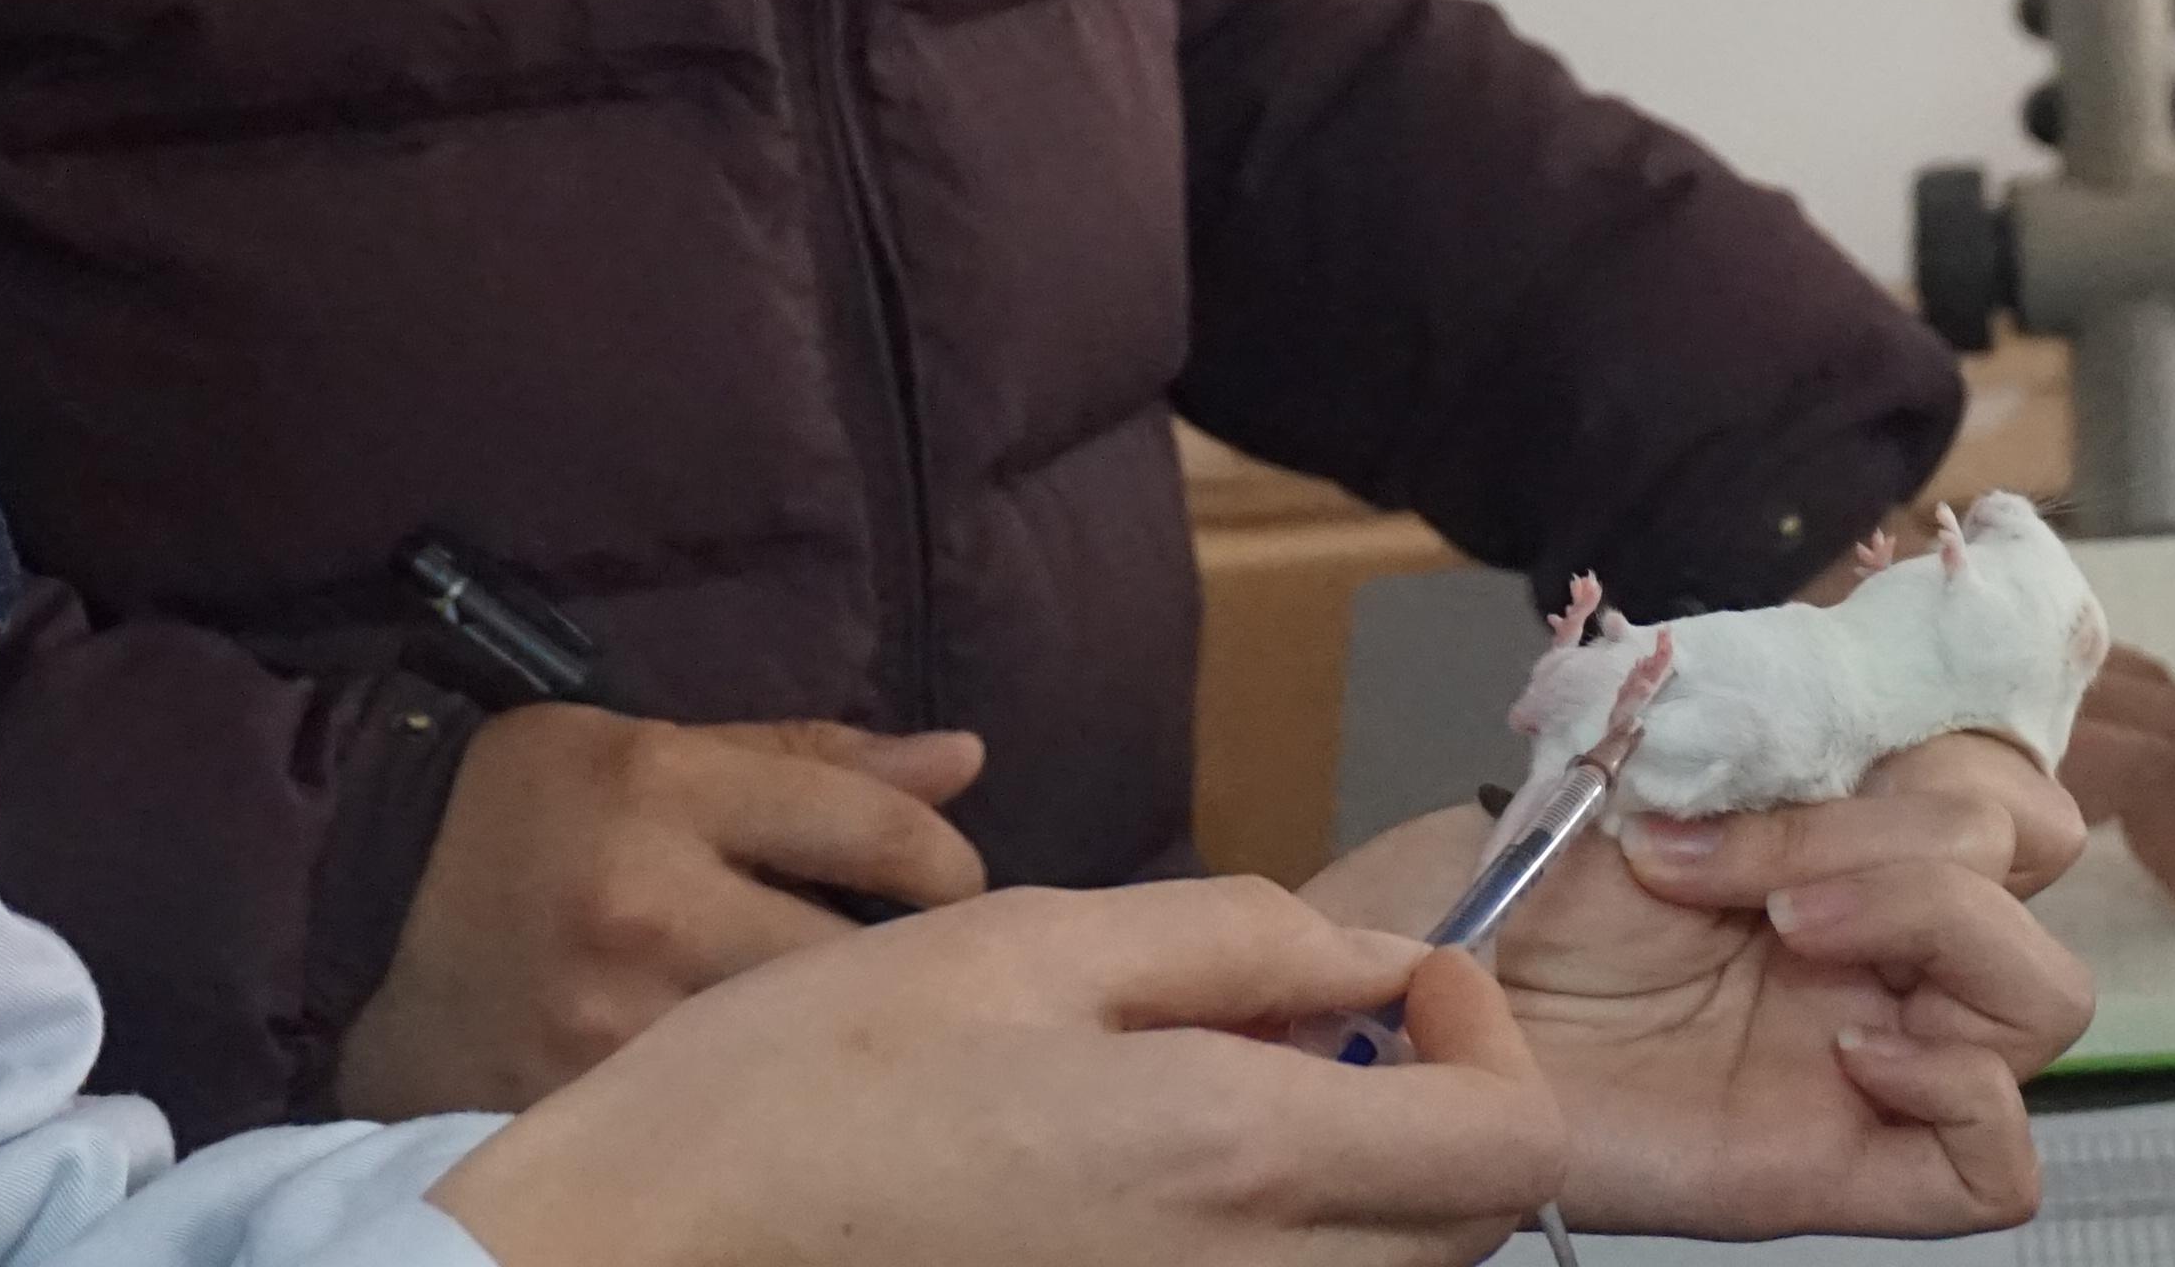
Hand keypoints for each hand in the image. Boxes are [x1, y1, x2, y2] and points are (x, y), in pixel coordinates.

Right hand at [334, 705, 988, 1115]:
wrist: (347, 898)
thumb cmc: (524, 806)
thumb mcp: (656, 747)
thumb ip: (814, 761)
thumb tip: (967, 761)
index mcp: (667, 791)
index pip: (872, 833)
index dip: (946, 867)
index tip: (954, 888)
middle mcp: (647, 907)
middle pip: (845, 958)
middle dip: (900, 971)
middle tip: (912, 979)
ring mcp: (608, 1022)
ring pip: (783, 1050)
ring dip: (824, 1044)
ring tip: (835, 1036)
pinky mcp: (572, 1105)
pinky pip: (702, 1118)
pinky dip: (741, 1106)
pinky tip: (752, 1094)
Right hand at [427, 880, 1562, 1266]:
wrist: (663, 1250)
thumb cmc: (818, 1082)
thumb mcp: (1024, 941)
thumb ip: (1227, 939)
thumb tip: (1367, 952)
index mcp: (1233, 1154)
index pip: (1511, 1145)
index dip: (1487, 1040)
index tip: (1400, 981)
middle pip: (1468, 1234)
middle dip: (1437, 1117)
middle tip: (1320, 1033)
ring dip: (1366, 1198)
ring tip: (1237, 1108)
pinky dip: (1277, 1251)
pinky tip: (1168, 1191)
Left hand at [1305, 736, 2096, 1238]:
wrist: (1411, 1021)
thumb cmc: (1493, 897)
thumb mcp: (1613, 767)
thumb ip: (1736, 723)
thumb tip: (1814, 691)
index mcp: (1838, 823)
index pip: (1987, 753)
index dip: (1950, 721)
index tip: (1826, 723)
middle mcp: (1877, 933)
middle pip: (2031, 847)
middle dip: (1916, 824)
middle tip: (1771, 860)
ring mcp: (1874, 1047)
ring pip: (2044, 994)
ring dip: (1937, 927)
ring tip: (1792, 930)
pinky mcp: (1850, 1164)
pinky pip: (1999, 1166)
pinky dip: (1961, 1095)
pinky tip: (1850, 1056)